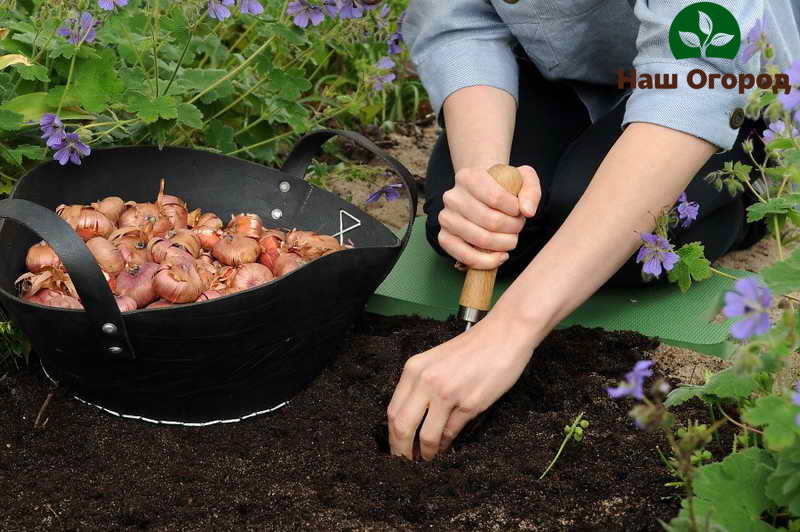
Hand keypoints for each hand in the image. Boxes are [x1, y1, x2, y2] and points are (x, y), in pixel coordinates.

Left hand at [387, 313, 536, 460]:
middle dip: (401, 450)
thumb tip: (411, 420)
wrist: (504, 335)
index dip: (392, 436)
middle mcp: (426, 381)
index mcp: (414, 369)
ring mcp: (447, 393)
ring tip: (428, 460)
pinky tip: (445, 448)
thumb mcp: (436, 361)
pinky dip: (445, 445)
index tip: (396, 448)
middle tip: (406, 463)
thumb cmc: (473, 348)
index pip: (392, 411)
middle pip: (402, 426)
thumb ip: (421, 386)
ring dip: (426, 453)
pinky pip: (450, 433)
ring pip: (426, 435)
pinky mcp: (469, 403)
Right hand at [437, 165, 539, 269]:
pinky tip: (500, 256)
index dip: (515, 210)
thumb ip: (531, 190)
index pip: (496, 197)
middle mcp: (452, 197)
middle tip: (517, 227)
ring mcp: (446, 218)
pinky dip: (487, 261)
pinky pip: (465, 256)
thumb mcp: (522, 178)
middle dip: (513, 229)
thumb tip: (527, 211)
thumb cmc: (502, 187)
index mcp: (468, 177)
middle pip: (491, 221)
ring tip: (510, 239)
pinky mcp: (444, 237)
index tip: (520, 211)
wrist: (481, 193)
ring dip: (504, 244)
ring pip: (481, 239)